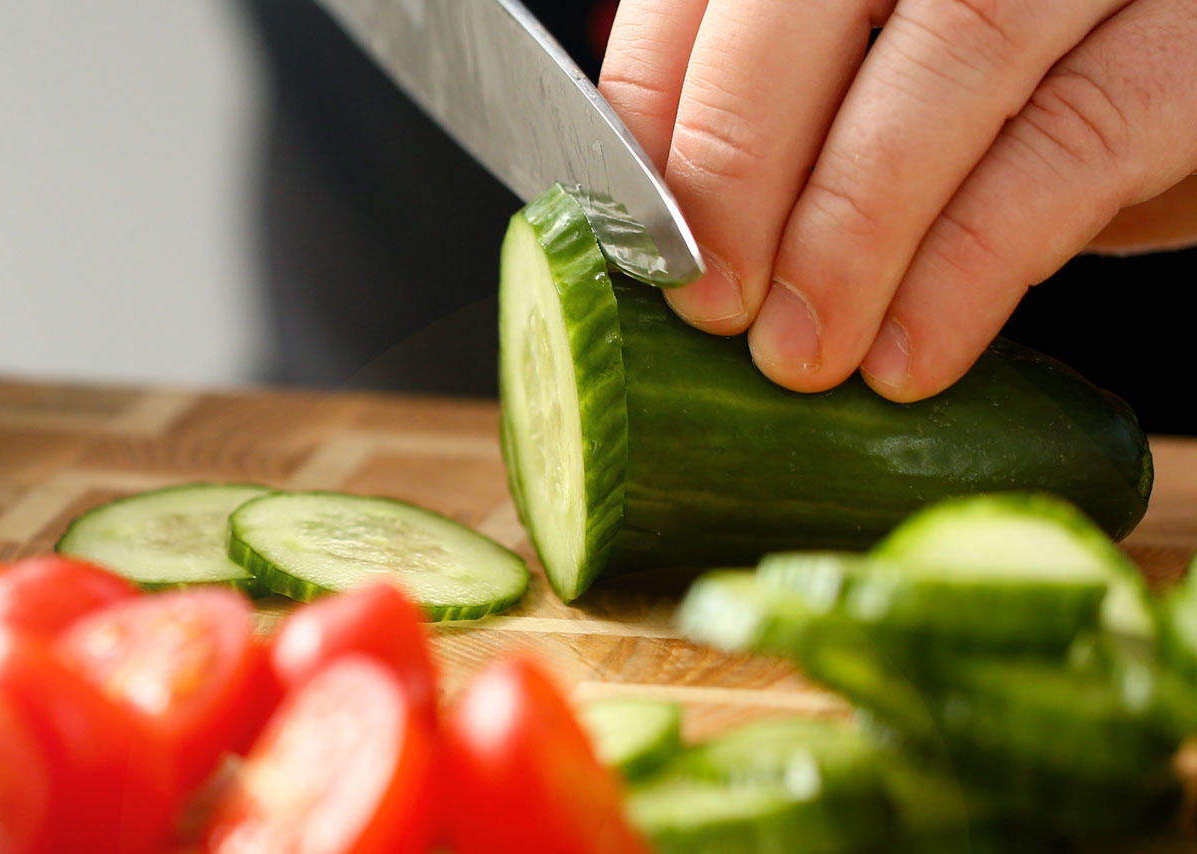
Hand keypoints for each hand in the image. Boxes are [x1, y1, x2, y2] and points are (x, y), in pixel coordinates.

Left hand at [599, 0, 1196, 401]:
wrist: (1183, 75)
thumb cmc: (1022, 84)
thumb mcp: (886, 73)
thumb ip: (797, 110)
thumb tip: (673, 225)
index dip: (658, 105)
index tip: (635, 234)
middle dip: (741, 164)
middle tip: (713, 303)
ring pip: (947, 58)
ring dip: (850, 232)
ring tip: (802, 354)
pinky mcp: (1195, 41)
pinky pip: (1074, 145)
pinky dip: (972, 266)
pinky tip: (910, 354)